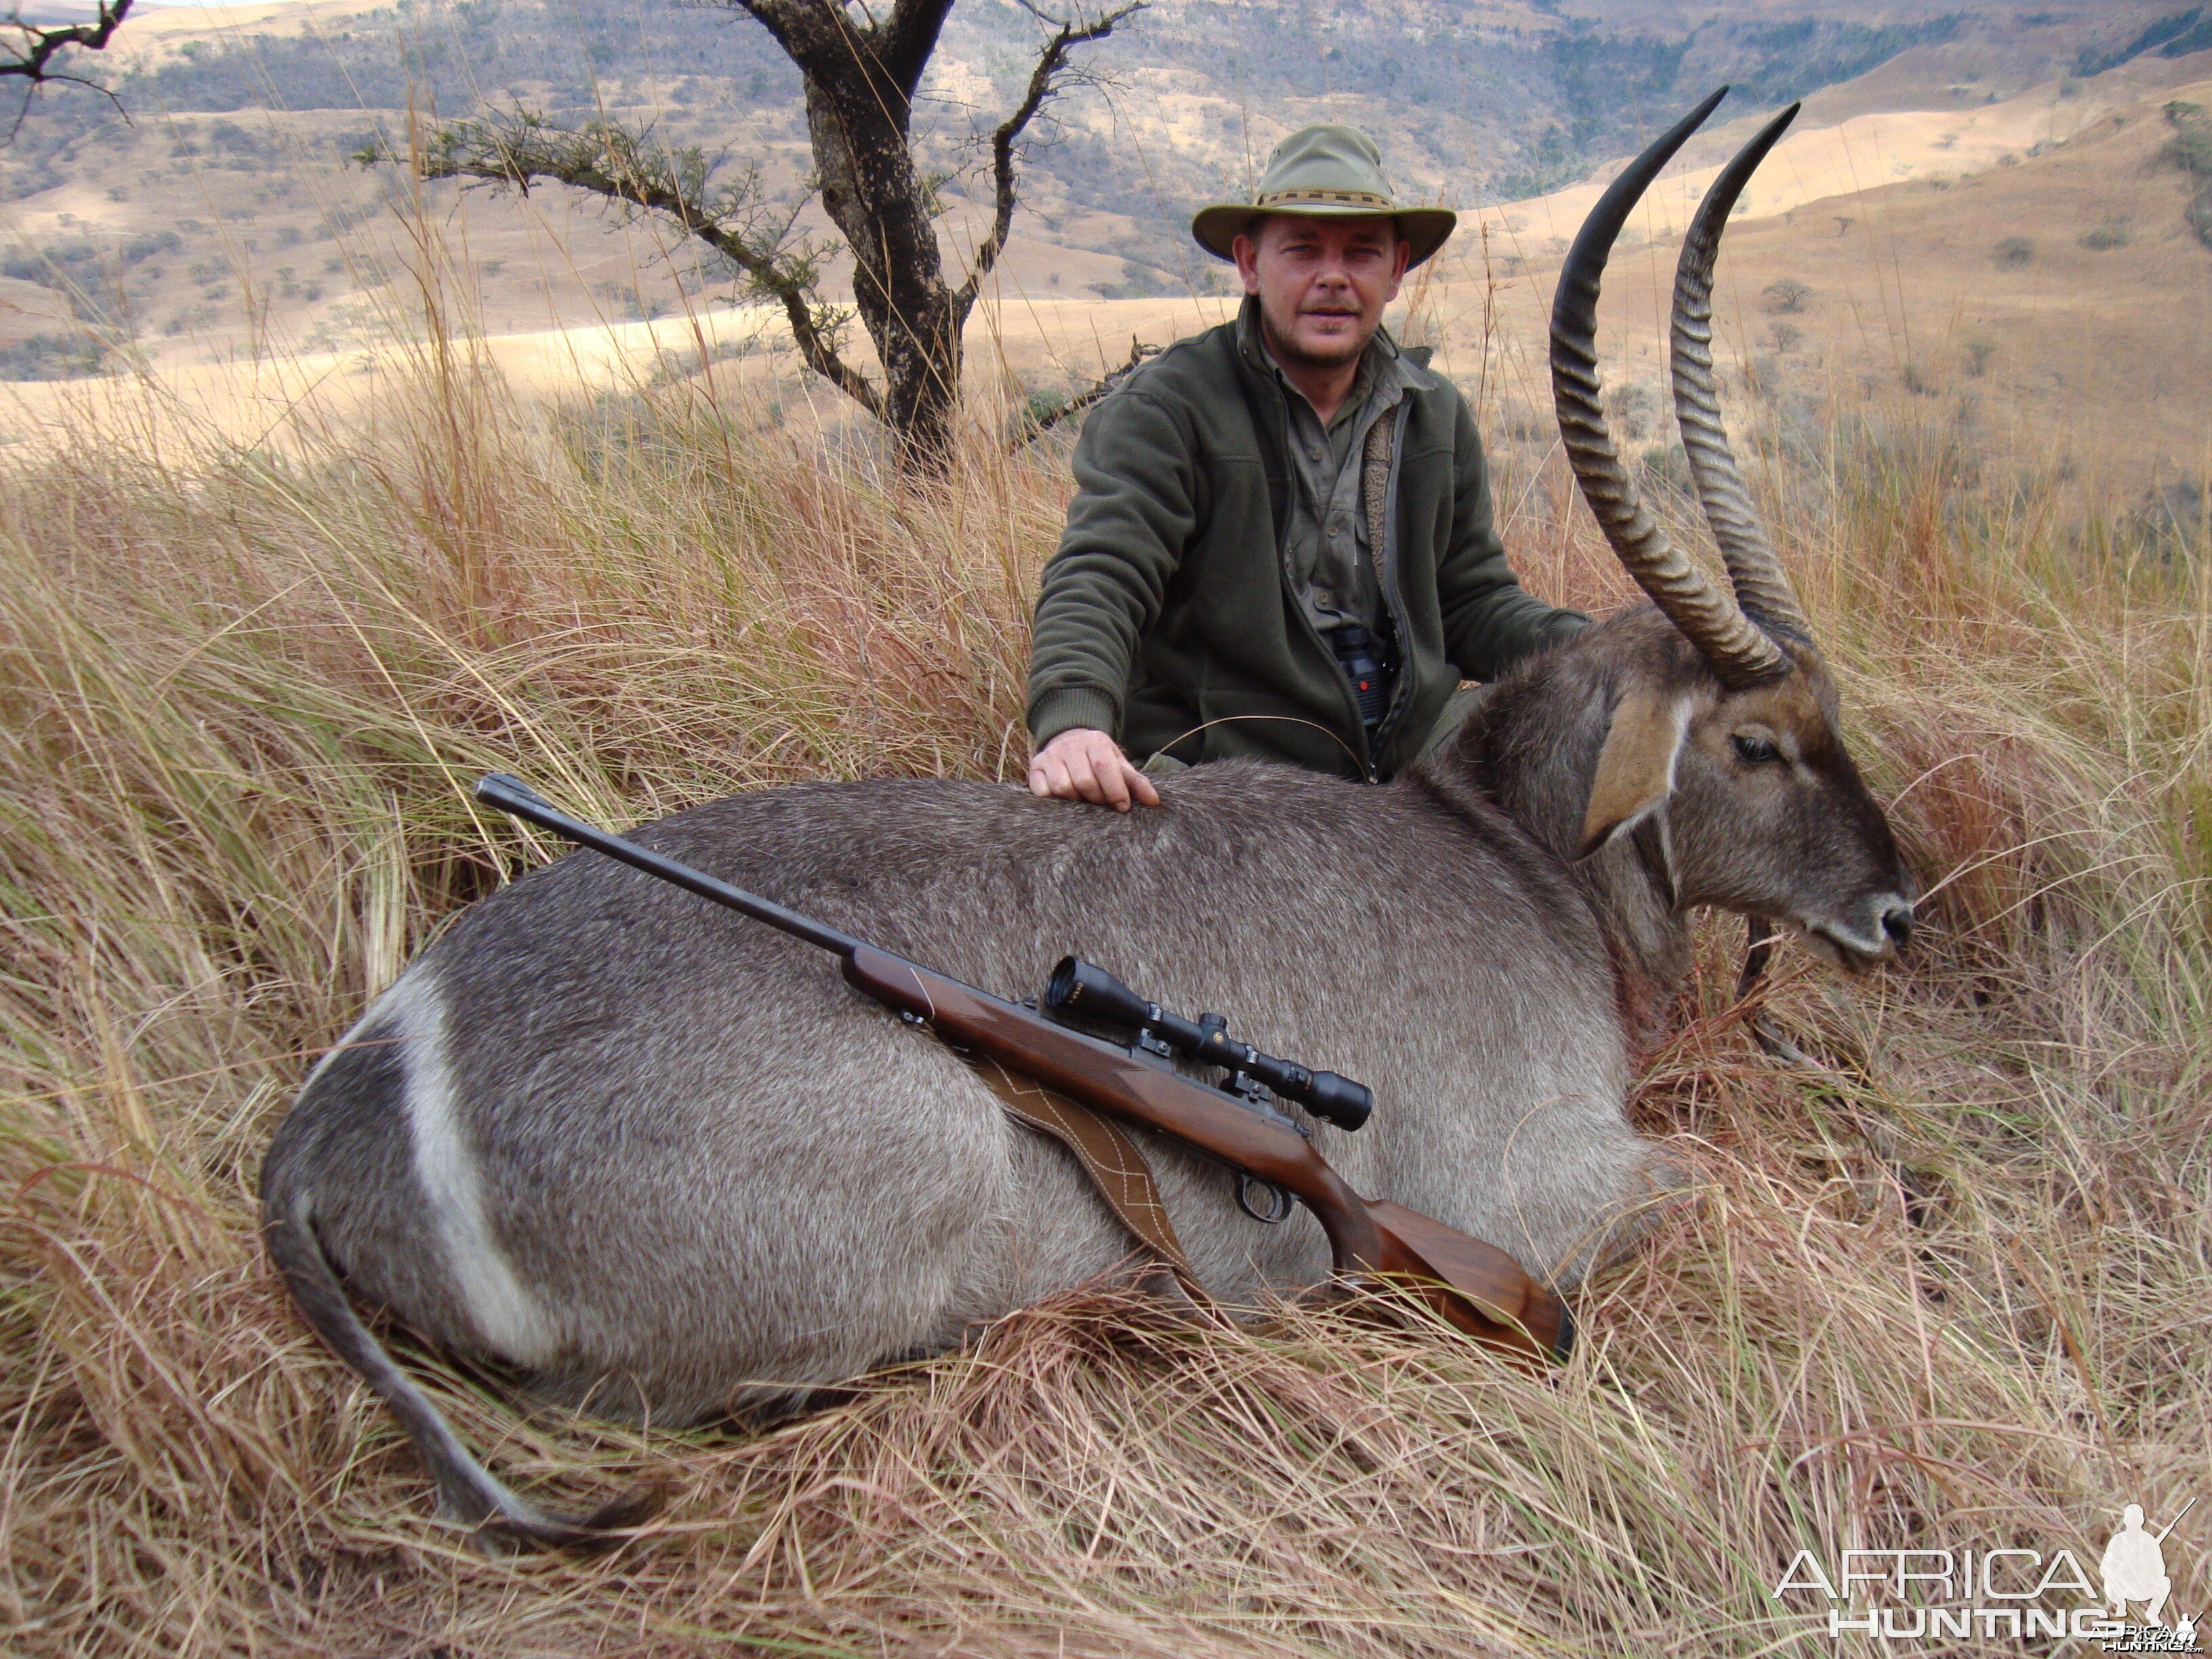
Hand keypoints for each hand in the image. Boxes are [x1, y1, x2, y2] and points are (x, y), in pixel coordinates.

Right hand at [1026, 727, 1161, 810]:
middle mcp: (1070, 746)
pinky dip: (1054, 801)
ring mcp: (1050, 756)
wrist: (1069, 741)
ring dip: (1076, 801)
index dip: (1114, 790)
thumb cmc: (1098, 759)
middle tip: (1102, 803)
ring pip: (1062, 788)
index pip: (1104, 767)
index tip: (1123, 806)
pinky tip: (1064, 799)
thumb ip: (1136, 783)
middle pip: (1084, 780)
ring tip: (1083, 800)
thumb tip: (1154, 802)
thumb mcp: (1119, 764)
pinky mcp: (1035, 767)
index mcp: (1095, 741)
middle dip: (1097, 798)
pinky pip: (1043, 792)